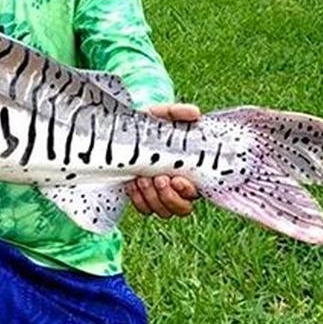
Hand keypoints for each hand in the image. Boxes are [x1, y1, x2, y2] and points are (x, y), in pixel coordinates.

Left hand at [125, 103, 200, 218]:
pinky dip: (138, 199)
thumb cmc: (151, 124)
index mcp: (189, 172)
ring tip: (141, 178)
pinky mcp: (142, 195)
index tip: (177, 179)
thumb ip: (179, 112)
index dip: (187, 192)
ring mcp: (159, 193)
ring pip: (162, 211)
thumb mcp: (163, 114)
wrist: (127, 128)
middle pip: (181, 209)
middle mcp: (176, 187)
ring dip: (151, 198)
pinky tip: (132, 183)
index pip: (195, 193)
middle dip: (168, 197)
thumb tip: (195, 113)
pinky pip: (144, 209)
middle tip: (157, 178)